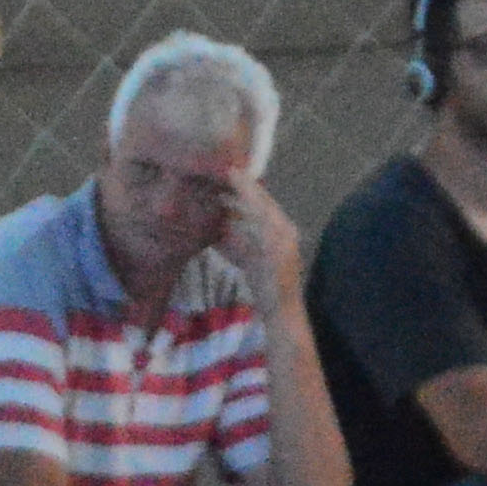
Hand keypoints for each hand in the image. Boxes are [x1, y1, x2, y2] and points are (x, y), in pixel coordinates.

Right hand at [215, 176, 304, 303]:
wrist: (280, 315)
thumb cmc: (278, 284)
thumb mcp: (273, 250)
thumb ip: (263, 223)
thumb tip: (252, 203)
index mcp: (281, 228)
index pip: (261, 200)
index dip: (246, 185)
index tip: (228, 170)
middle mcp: (273, 234)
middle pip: (251, 209)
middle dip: (234, 195)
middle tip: (212, 181)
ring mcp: (262, 249)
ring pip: (240, 225)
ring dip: (224, 213)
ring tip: (205, 201)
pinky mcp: (252, 263)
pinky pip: (235, 244)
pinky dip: (221, 236)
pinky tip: (206, 231)